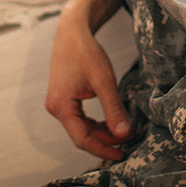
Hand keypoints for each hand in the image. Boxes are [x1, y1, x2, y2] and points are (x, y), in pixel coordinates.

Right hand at [45, 7, 132, 160]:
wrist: (72, 32)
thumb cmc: (86, 52)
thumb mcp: (104, 81)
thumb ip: (113, 109)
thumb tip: (125, 134)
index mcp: (61, 107)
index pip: (82, 139)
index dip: (103, 149)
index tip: (122, 154)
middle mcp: (56, 108)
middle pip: (81, 136)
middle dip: (105, 140)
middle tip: (129, 138)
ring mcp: (58, 104)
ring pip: (81, 128)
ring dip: (101, 132)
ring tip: (123, 130)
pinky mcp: (63, 100)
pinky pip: (79, 119)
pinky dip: (95, 123)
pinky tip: (111, 121)